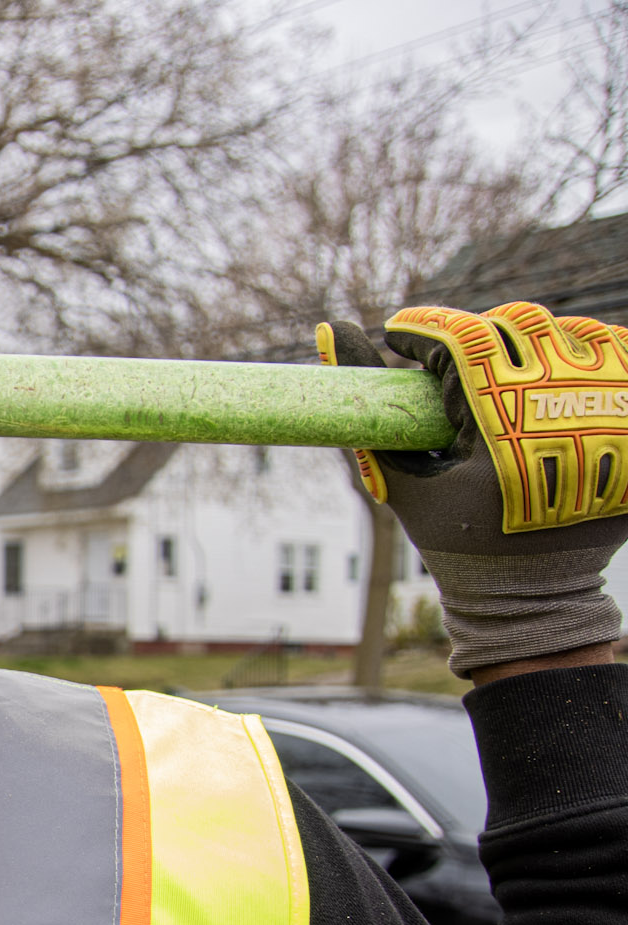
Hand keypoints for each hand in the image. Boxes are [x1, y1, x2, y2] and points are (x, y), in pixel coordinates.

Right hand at [317, 304, 627, 675]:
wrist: (536, 595)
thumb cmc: (459, 544)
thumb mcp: (404, 483)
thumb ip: (368, 415)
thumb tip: (329, 330)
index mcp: (502, 431)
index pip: (461, 342)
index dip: (422, 327)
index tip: (398, 334)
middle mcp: (564, 413)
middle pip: (515, 326)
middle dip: (472, 333)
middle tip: (448, 362)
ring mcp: (613, 413)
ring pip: (569, 331)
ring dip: (527, 341)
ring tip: (498, 373)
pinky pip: (617, 352)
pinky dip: (580, 353)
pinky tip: (549, 379)